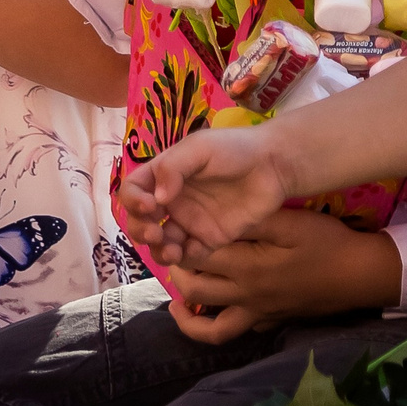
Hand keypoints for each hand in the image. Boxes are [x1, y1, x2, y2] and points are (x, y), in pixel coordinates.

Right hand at [115, 127, 293, 266]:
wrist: (274, 165)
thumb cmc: (234, 148)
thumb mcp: (199, 148)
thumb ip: (173, 168)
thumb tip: (156, 198)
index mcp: (164, 175)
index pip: (133, 190)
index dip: (132, 201)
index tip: (149, 206)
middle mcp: (173, 200)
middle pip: (141, 221)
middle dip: (141, 230)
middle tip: (156, 233)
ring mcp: (191, 221)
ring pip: (161, 243)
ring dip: (159, 250)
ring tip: (173, 250)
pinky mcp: (210, 239)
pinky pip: (190, 255)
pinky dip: (185, 258)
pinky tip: (195, 250)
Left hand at [160, 207, 401, 343]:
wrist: (361, 275)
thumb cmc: (326, 243)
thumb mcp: (291, 222)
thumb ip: (252, 219)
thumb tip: (216, 215)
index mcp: (247, 268)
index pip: (197, 257)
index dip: (178, 242)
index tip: (168, 227)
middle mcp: (246, 297)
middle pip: (196, 291)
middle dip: (176, 273)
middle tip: (169, 254)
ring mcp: (259, 314)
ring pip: (213, 327)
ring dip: (189, 315)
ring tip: (177, 301)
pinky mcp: (271, 322)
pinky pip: (237, 331)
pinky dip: (222, 324)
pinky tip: (218, 310)